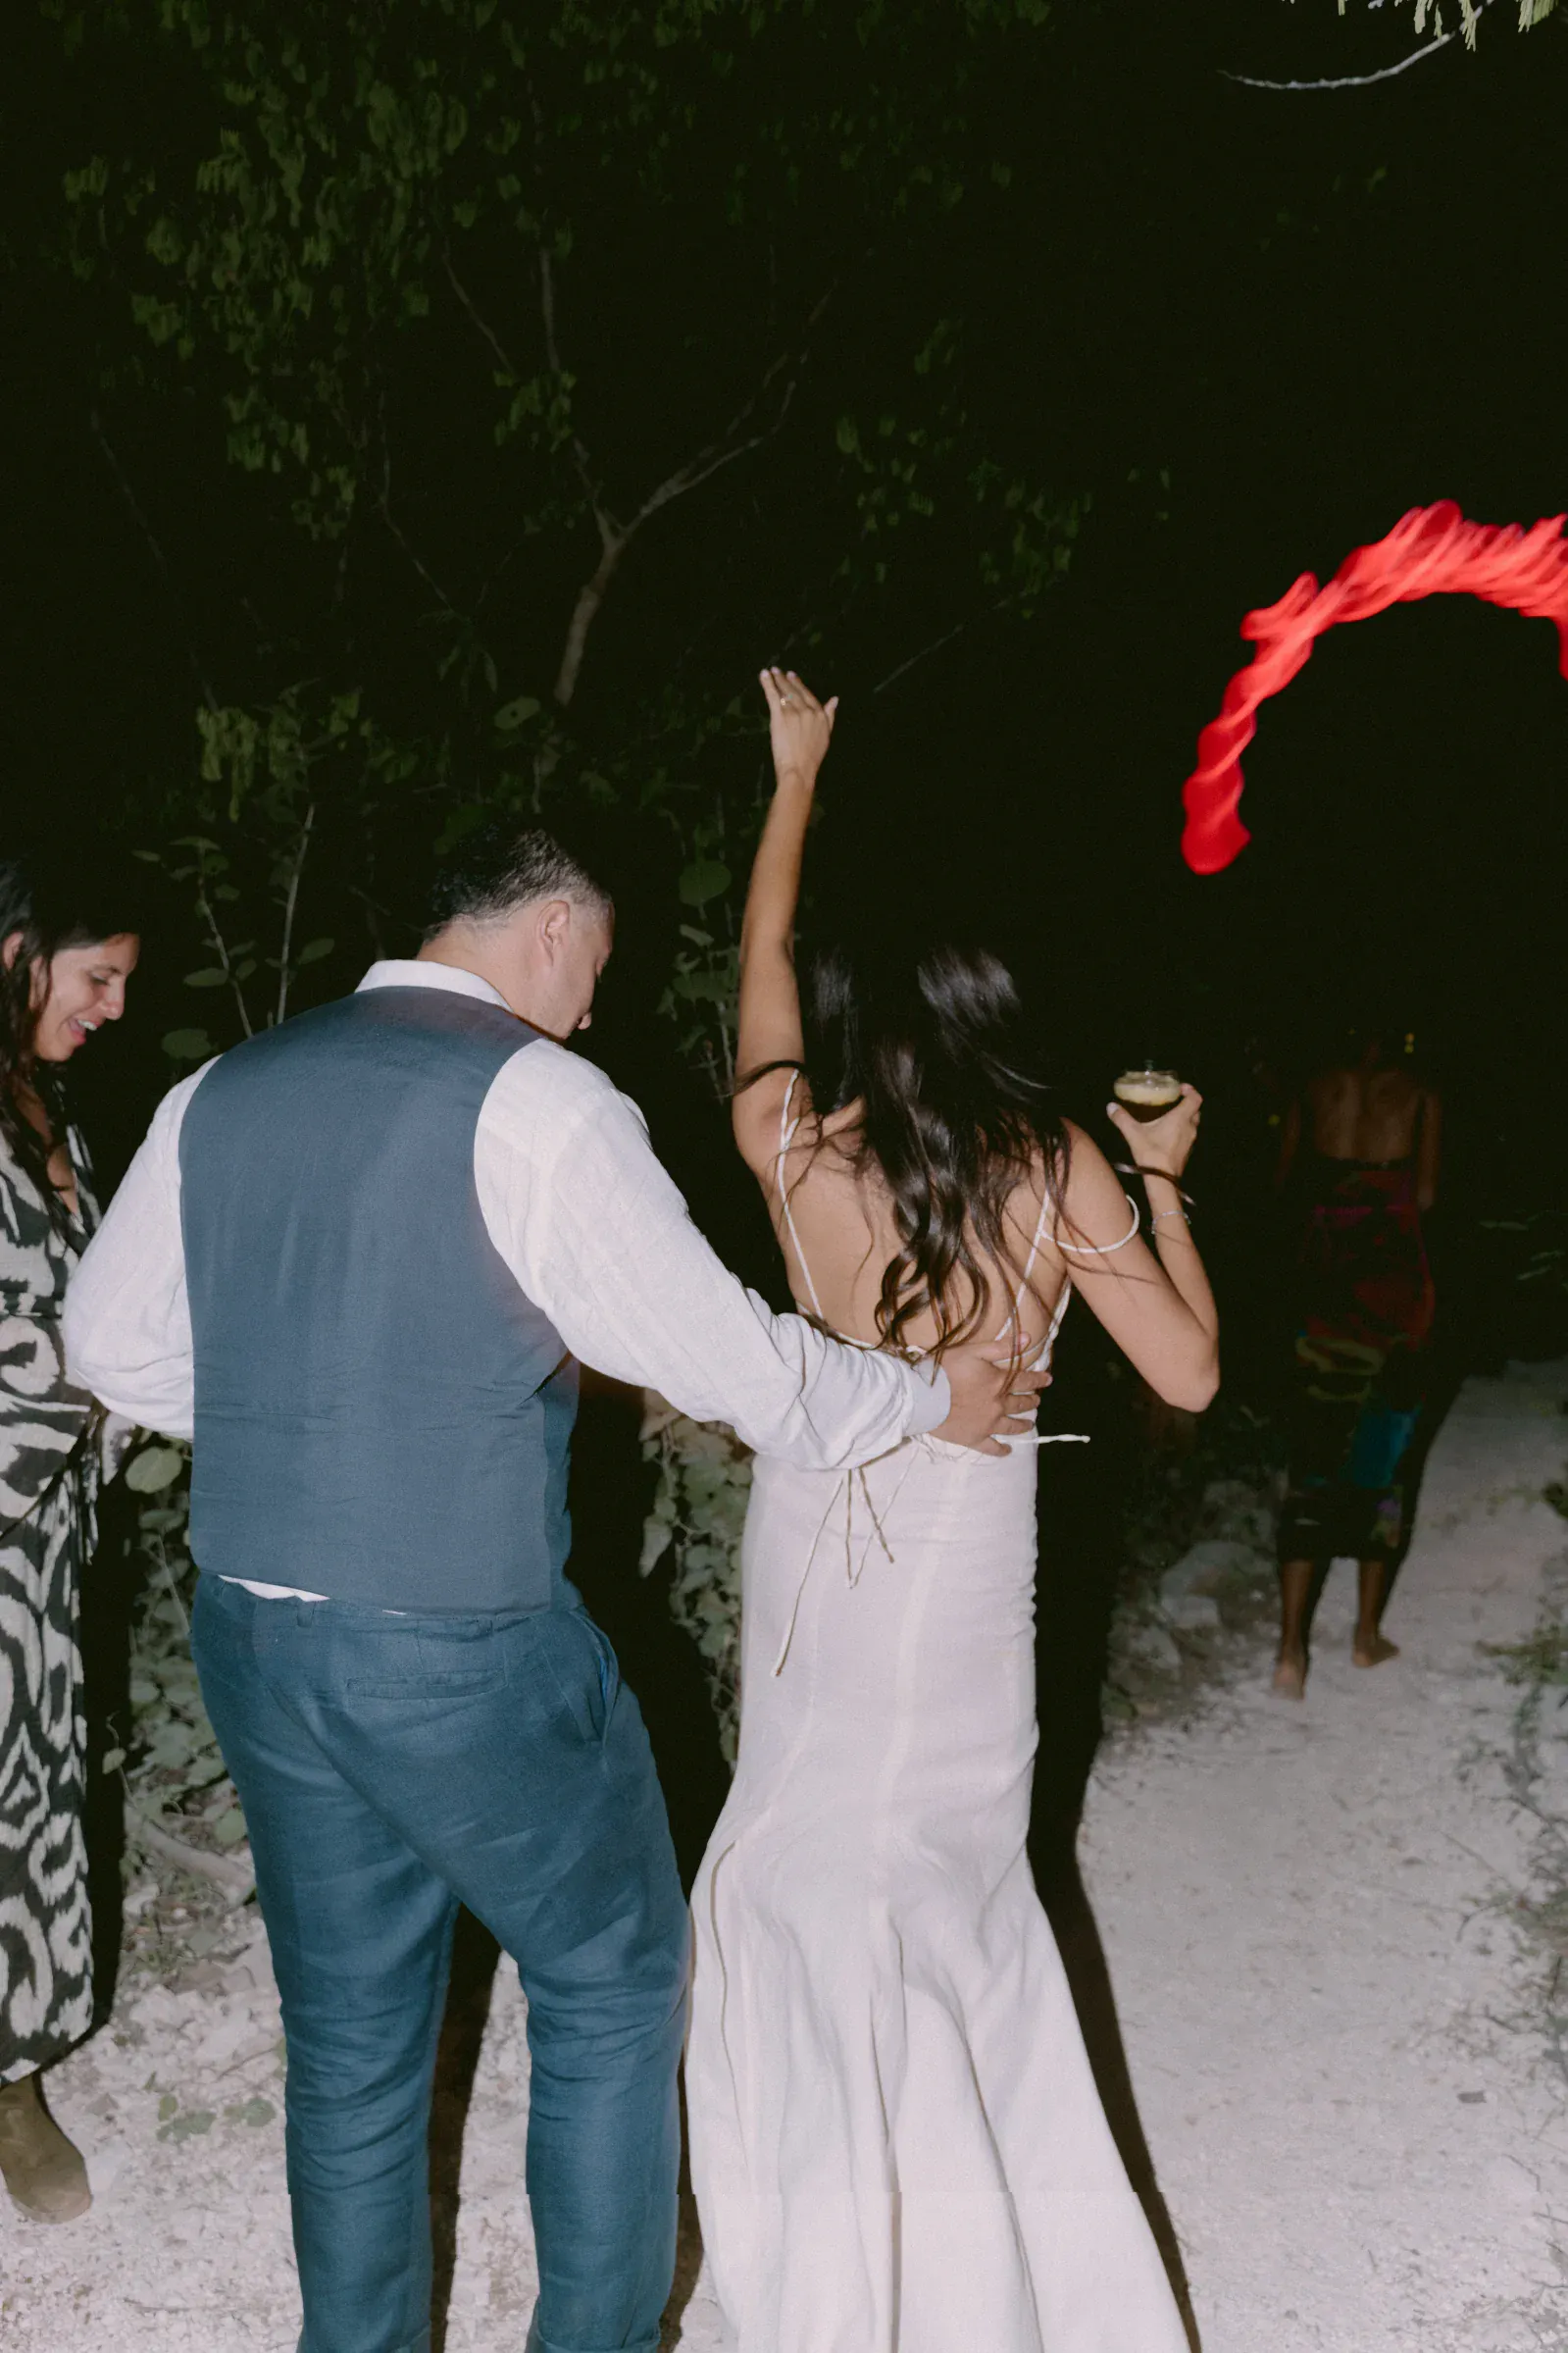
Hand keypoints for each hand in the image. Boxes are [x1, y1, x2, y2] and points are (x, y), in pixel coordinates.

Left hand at [760, 666, 836, 787]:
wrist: (799, 769)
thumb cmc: (812, 758)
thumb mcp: (826, 736)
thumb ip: (830, 716)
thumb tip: (835, 700)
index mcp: (820, 715)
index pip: (809, 696)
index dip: (800, 685)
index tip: (793, 676)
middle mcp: (808, 711)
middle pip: (796, 692)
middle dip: (787, 680)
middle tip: (780, 671)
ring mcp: (794, 712)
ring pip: (785, 692)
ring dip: (777, 680)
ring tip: (771, 672)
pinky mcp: (780, 716)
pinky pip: (773, 696)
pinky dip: (767, 684)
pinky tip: (764, 675)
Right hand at [932, 1341, 1051, 1458]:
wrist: (924, 1397)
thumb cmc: (946, 1370)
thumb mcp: (973, 1351)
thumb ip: (1001, 1347)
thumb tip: (1028, 1339)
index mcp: (999, 1382)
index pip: (1025, 1380)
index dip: (1038, 1379)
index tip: (1048, 1380)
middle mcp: (999, 1405)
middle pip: (1020, 1403)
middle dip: (1031, 1401)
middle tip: (1036, 1401)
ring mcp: (988, 1424)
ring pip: (1011, 1426)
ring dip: (1023, 1424)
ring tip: (1029, 1424)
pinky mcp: (974, 1438)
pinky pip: (992, 1447)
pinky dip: (1001, 1450)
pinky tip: (1007, 1451)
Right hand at [1106, 1082, 1202, 1180]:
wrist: (1162, 1179)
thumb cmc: (1152, 1153)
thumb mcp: (1133, 1133)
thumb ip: (1122, 1118)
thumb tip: (1111, 1106)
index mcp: (1181, 1118)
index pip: (1195, 1098)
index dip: (1190, 1090)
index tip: (1180, 1088)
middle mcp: (1190, 1127)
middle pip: (1195, 1110)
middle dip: (1186, 1104)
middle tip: (1173, 1101)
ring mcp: (1190, 1141)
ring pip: (1193, 1124)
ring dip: (1185, 1118)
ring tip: (1169, 1117)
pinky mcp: (1187, 1151)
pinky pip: (1188, 1136)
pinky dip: (1181, 1131)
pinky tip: (1167, 1135)